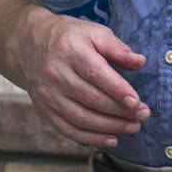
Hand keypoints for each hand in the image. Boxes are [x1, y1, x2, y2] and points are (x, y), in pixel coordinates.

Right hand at [12, 6, 149, 146]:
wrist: (29, 45)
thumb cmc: (70, 37)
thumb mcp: (94, 32)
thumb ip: (117, 48)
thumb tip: (140, 62)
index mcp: (70, 51)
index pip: (96, 74)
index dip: (117, 90)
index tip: (137, 102)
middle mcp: (56, 75)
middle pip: (90, 99)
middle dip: (119, 112)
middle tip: (143, 116)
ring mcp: (48, 95)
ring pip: (80, 117)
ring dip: (109, 127)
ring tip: (133, 128)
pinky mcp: (44, 109)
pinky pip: (67, 128)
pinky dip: (89, 137)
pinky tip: (111, 139)